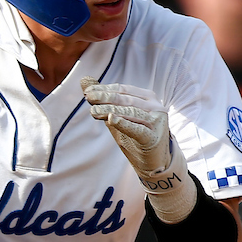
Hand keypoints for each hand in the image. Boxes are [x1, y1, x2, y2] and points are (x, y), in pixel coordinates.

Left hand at [81, 78, 195, 222]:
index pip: (123, 89)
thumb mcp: (117, 115)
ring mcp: (157, 122)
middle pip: (126, 99)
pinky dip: (124, 123)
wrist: (153, 160)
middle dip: (105, 98)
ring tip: (93, 111)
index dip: (105, 89)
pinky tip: (111, 119)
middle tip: (88, 97)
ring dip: (110, 110)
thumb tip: (84, 81)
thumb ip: (102, 99)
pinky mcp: (154, 137)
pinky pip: (137, 129)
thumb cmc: (134, 134)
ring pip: (130, 112)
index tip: (88, 91)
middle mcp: (155, 106)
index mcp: (147, 97)